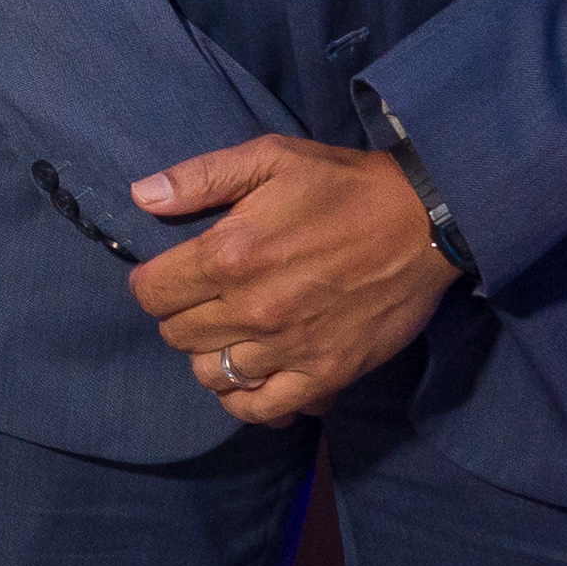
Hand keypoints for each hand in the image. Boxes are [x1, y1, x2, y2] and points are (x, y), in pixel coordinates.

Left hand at [130, 138, 457, 424]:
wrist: (425, 222)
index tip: (167, 276)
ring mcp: (289, 348)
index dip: (152, 283)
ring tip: (227, 334)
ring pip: (211, 375)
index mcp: (229, 255)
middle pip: (177, 335)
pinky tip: (250, 376)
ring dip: (209, 356)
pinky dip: (246, 399)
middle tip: (204, 300)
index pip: (152, 292)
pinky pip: (262, 408)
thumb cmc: (344, 186)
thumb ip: (200, 177)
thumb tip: (141, 196)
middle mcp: (252, 309)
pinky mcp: (326, 374)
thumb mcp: (270, 157)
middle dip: (180, 316)